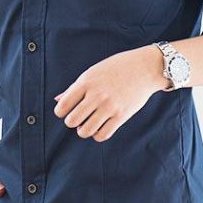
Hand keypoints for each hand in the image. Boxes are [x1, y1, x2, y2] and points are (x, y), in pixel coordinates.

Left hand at [53, 46, 167, 142]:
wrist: (145, 67)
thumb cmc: (116, 67)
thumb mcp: (93, 72)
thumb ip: (74, 87)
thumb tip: (57, 100)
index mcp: (86, 82)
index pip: (63, 105)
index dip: (60, 112)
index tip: (66, 111)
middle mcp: (96, 95)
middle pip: (72, 121)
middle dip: (71, 122)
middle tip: (77, 118)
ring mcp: (109, 106)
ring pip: (85, 131)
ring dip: (83, 131)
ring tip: (87, 125)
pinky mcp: (122, 115)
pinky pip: (103, 134)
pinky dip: (97, 135)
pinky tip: (99, 127)